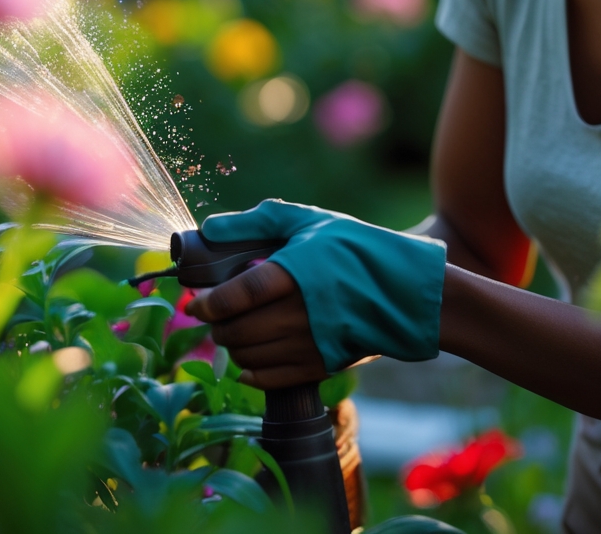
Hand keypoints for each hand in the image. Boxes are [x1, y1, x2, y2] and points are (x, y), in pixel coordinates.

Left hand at [195, 199, 446, 372]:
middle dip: (215, 325)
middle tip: (212, 314)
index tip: (195, 302)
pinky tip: (248, 360)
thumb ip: (258, 221)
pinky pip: (269, 379)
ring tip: (233, 330)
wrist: (405, 291)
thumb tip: (210, 229)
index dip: (208, 302)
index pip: (236, 296)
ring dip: (231, 346)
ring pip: (248, 356)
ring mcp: (308, 345)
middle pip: (236, 330)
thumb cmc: (355, 249)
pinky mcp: (319, 366)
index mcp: (293, 274)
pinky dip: (250, 372)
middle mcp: (297, 314)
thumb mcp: (309, 221)